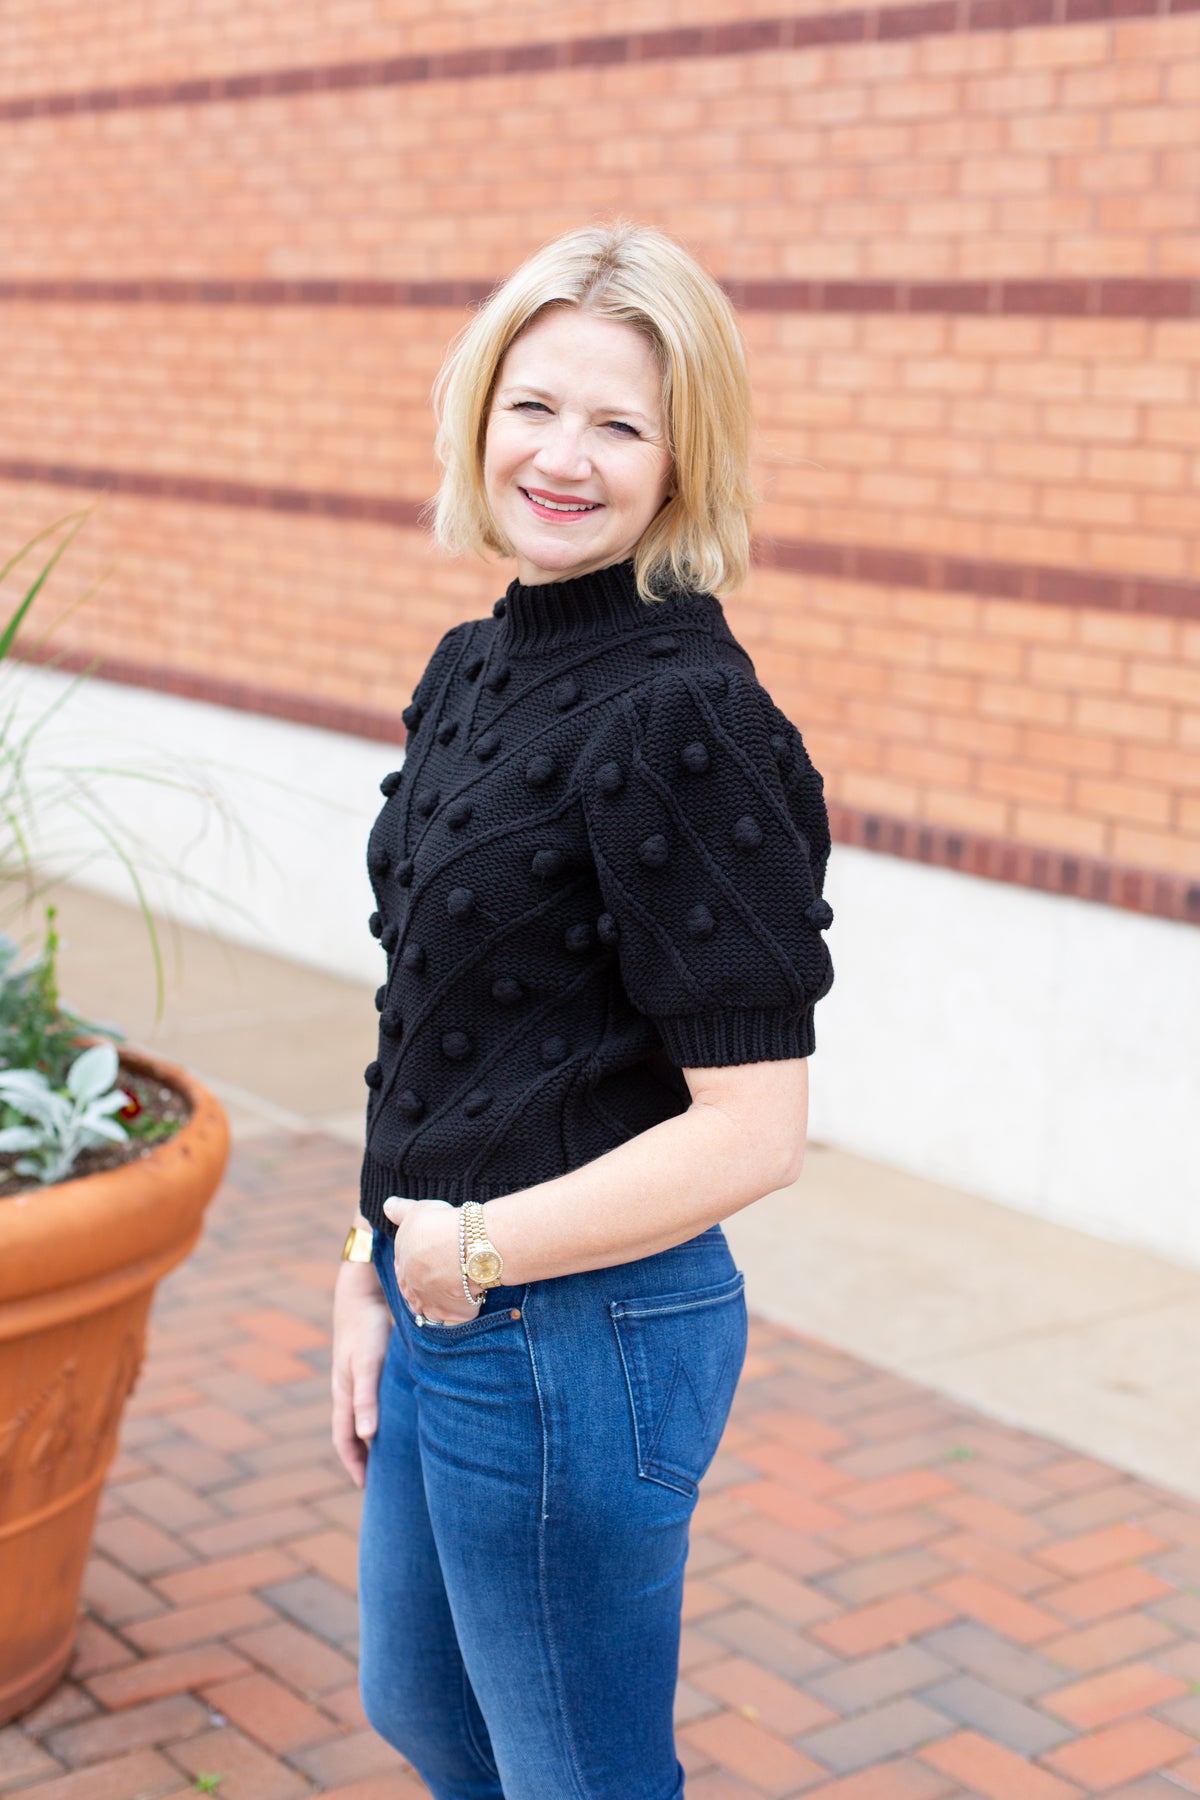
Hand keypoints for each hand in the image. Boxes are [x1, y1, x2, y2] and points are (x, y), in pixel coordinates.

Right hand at [331, 1260, 392, 1487]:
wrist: (362, 1291)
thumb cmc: (366, 1329)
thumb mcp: (366, 1365)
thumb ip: (366, 1399)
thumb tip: (366, 1437)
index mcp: (344, 1395)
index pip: (345, 1440)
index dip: (354, 1464)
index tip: (367, 1488)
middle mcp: (349, 1389)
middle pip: (352, 1432)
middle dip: (363, 1457)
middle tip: (380, 1481)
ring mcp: (358, 1377)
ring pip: (363, 1416)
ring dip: (373, 1437)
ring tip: (392, 1453)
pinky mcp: (371, 1364)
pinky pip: (373, 1398)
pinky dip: (381, 1414)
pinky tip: (399, 1413)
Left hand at [383, 1196, 479, 1323]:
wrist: (464, 1247)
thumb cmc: (439, 1225)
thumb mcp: (417, 1211)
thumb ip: (401, 1211)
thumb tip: (387, 1205)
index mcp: (401, 1265)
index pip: (405, 1270)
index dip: (419, 1264)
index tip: (433, 1259)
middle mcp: (411, 1290)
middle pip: (417, 1293)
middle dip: (427, 1288)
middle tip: (446, 1276)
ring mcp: (431, 1306)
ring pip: (433, 1310)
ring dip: (442, 1304)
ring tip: (458, 1292)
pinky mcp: (453, 1316)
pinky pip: (456, 1320)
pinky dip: (462, 1314)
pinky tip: (472, 1302)